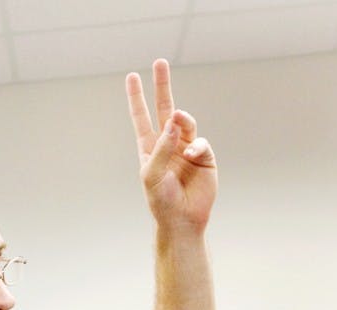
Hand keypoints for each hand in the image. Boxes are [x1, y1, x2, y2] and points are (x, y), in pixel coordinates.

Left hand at [126, 59, 216, 233]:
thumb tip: (173, 120)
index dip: (137, 97)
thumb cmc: (160, 199)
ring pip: (186, 122)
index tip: (131, 77)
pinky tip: (190, 154)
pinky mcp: (204, 156)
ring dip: (182, 120)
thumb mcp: (152, 173)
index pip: (141, 116)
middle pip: (165, 108)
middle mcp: (168, 143)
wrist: (182, 220)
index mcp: (149, 147)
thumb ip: (161, 147)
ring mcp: (186, 148)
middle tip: (160, 62)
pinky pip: (200, 141)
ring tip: (178, 121)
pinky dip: (195, 145)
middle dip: (162, 86)